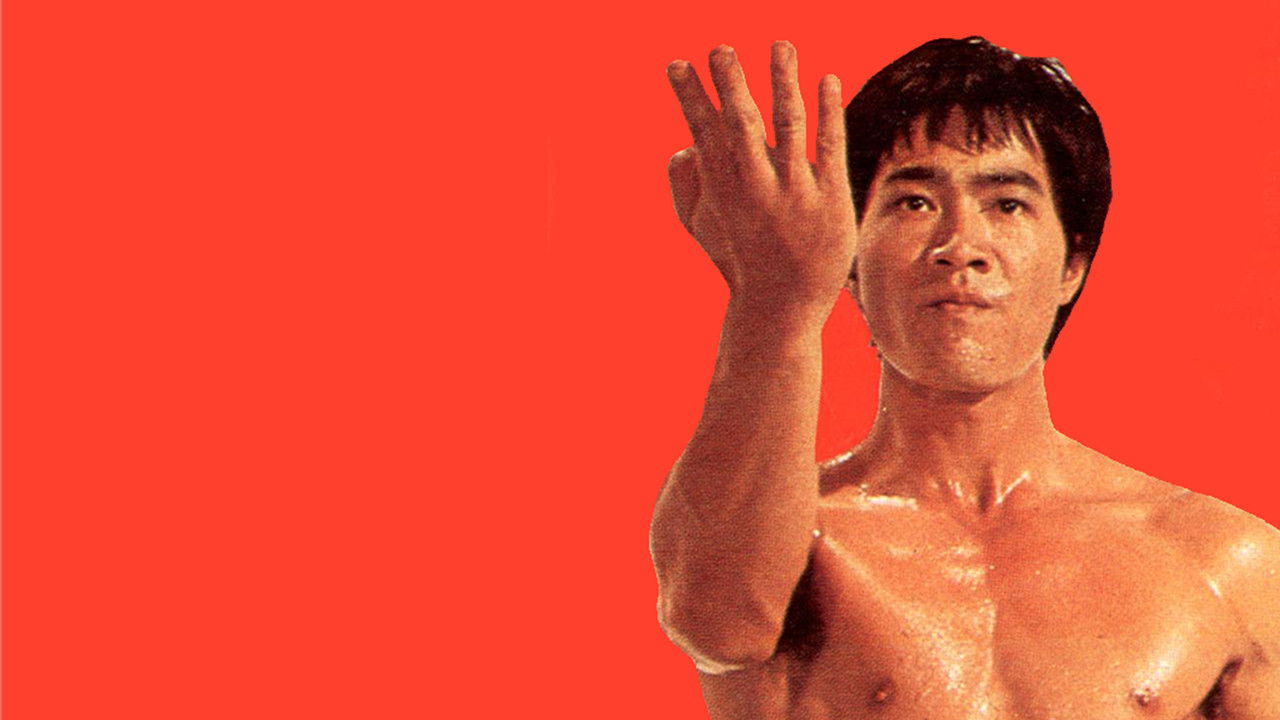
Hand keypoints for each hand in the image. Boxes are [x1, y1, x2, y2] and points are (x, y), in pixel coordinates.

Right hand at [667, 42, 856, 315]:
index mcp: (723, 189)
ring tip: (780, 44)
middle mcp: (756, 187)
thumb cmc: (739, 260)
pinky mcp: (830, 198)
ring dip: (783, 82)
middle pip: (741, 124)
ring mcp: (795, 192)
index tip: (676, 64)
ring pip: (789, 125)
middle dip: (729, 85)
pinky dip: (829, 111)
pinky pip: (830, 145)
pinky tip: (828, 78)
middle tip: (719, 49)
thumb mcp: (701, 227)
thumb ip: (685, 187)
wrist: (780, 306)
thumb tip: (682, 146)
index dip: (688, 97)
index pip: (703, 132)